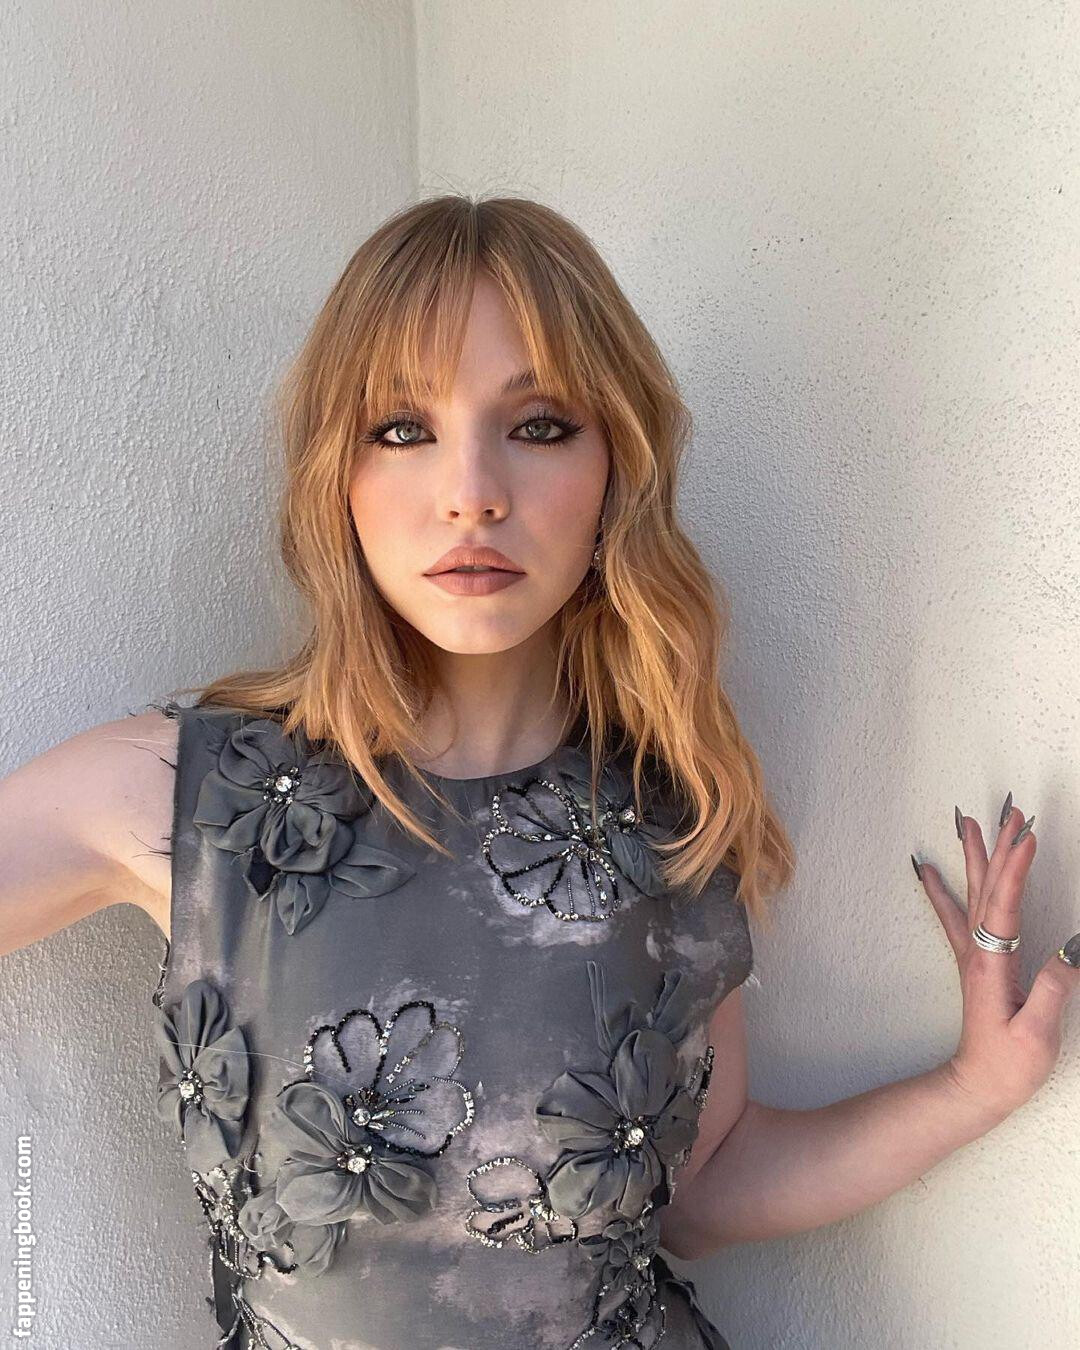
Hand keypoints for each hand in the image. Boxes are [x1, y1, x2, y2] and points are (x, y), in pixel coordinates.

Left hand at [915, 798, 1079, 1123]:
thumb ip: (1053, 990)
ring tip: (968, 821)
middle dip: (998, 846)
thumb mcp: (1036, 1033)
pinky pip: (955, 913)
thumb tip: (1072, 947)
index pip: (1005, 905)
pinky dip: (942, 887)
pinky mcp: (975, 961)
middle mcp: (977, 951)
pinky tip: (926, 869)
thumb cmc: (1008, 1065)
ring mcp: (973, 953)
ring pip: (973, 893)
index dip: (1016, 869)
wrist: (977, 1086)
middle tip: (1006, 810)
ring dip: (975, 856)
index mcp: (992, 963)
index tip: (1027, 836)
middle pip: (987, 887)